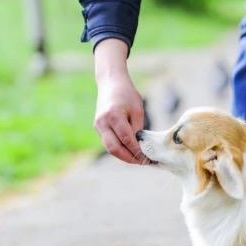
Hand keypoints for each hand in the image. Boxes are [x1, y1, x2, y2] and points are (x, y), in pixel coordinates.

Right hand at [93, 39, 145, 163]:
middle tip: (143, 162)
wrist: (110, 82)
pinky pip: (108, 142)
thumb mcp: (137, 110)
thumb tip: (141, 147)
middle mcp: (102, 123)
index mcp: (113, 116)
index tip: (148, 158)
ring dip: (124, 156)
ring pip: (110, 148)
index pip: (126, 140)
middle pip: (114, 149)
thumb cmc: (127, 94)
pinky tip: (130, 152)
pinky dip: (119, 149)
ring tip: (138, 159)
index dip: (137, 151)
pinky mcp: (97, 127)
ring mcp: (98, 126)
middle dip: (129, 159)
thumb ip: (138, 129)